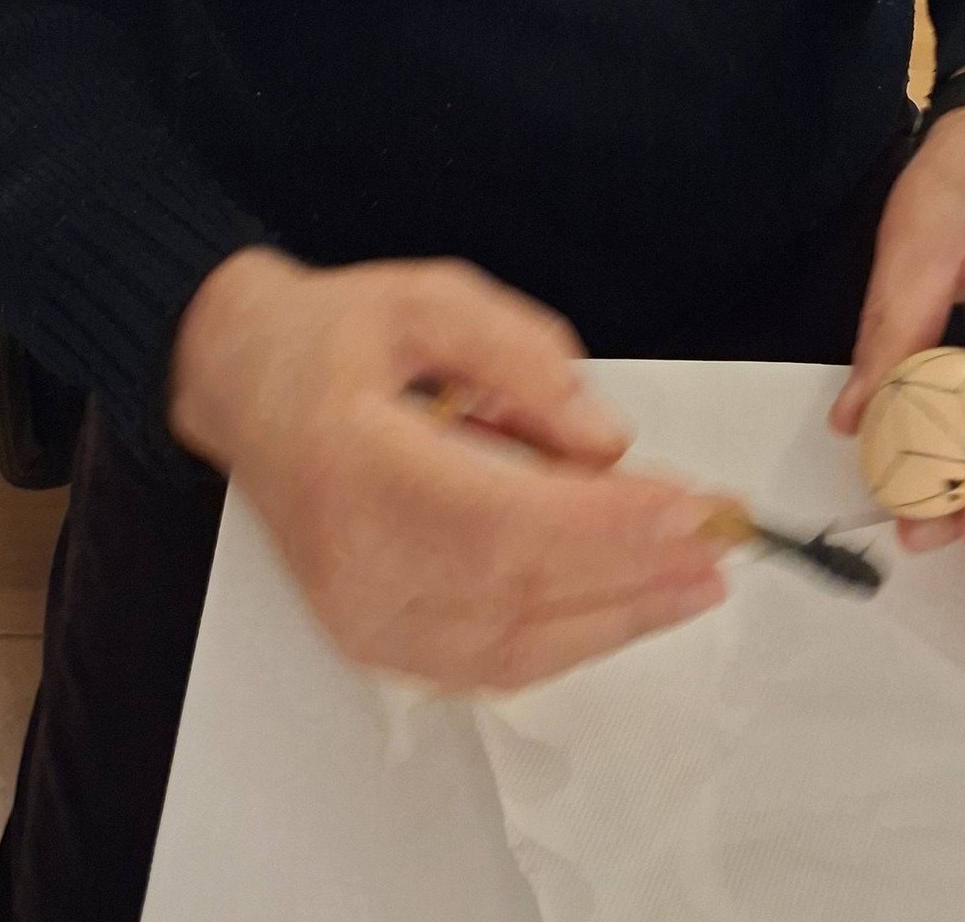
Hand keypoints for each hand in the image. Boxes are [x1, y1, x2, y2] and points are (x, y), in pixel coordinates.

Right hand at [169, 248, 727, 690]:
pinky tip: (625, 608)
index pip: (497, 517)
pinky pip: (488, 664)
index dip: (604, 524)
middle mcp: (352, 556)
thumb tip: (605, 439)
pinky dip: (567, 640)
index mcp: (355, 461)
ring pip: (511, 645)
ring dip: (616, 618)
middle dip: (632, 572)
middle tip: (719, 546)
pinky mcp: (373, 640)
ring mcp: (359, 613)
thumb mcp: (427, 299)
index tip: (691, 509)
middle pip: (515, 591)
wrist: (245, 383)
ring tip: (695, 583)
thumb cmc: (332, 338)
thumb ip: (520, 355)